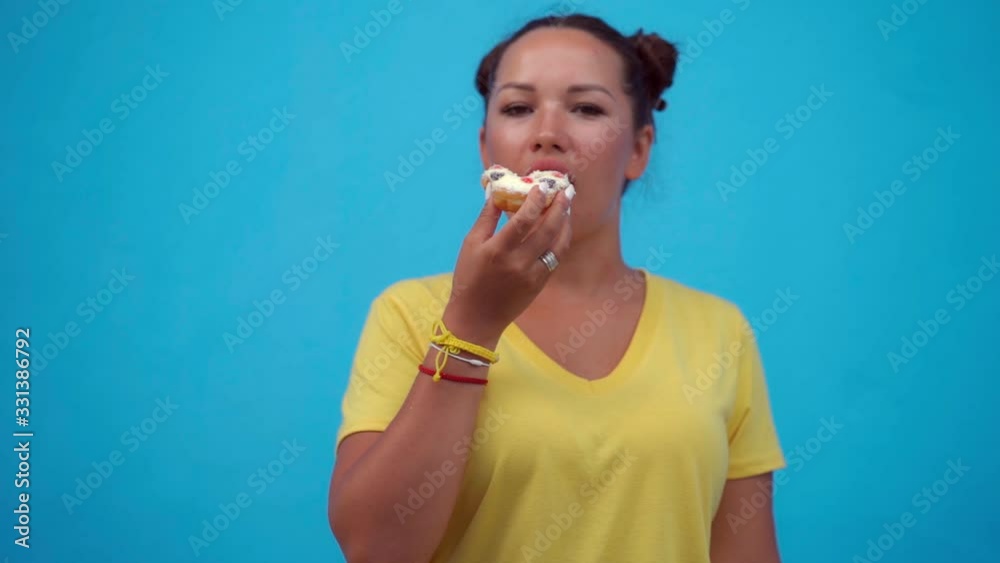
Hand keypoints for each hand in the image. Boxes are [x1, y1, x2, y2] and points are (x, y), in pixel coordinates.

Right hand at [445, 186, 572, 340]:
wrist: (477, 317)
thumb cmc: (469, 277)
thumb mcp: (470, 244)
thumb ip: (486, 217)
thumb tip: (498, 192)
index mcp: (497, 251)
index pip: (523, 220)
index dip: (535, 201)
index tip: (541, 186)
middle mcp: (517, 263)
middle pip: (547, 230)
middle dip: (559, 208)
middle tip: (565, 191)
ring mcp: (532, 275)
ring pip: (557, 245)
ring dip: (565, 224)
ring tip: (566, 207)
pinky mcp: (539, 284)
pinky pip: (555, 258)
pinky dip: (561, 241)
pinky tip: (561, 229)